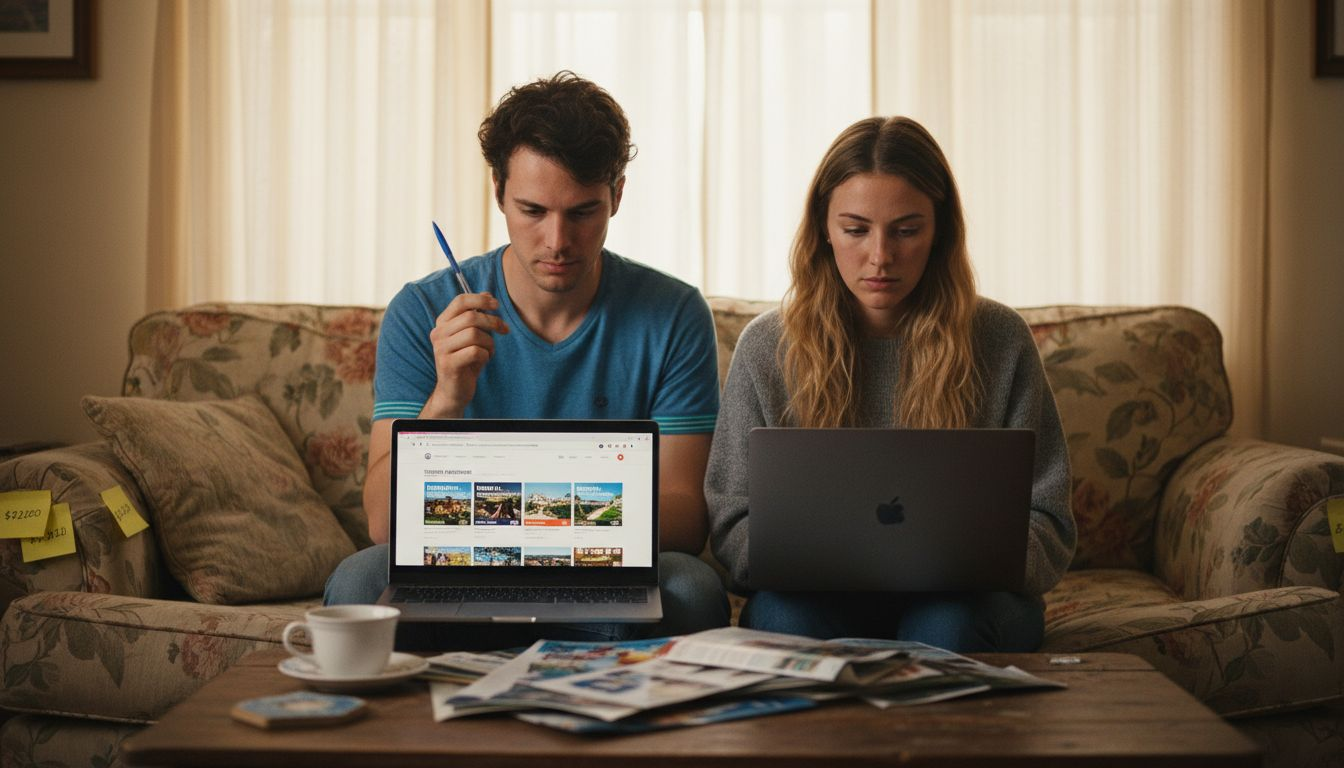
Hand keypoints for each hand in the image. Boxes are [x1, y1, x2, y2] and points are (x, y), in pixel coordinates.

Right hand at [422, 292, 509, 416]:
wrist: (454, 391)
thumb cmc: (465, 360)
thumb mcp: (471, 335)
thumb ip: (476, 315)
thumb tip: (487, 294)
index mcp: (442, 322)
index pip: (460, 301)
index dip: (481, 300)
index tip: (497, 305)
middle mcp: (438, 333)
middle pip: (471, 317)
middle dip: (493, 322)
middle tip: (504, 330)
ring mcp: (441, 349)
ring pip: (474, 334)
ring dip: (489, 343)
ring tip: (489, 351)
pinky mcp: (449, 364)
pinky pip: (475, 352)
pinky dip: (486, 355)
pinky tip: (484, 360)